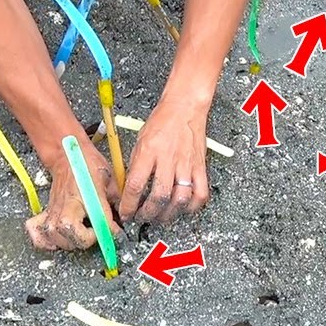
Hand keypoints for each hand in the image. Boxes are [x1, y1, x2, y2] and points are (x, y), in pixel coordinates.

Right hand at [25, 142, 121, 250]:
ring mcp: (53, 210)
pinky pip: (39, 234)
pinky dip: (47, 241)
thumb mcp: (109, 179)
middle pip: (71, 236)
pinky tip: (58, 240)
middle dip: (88, 240)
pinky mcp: (46, 213)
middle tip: (97, 232)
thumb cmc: (87, 163)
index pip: (97, 222)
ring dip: (71, 242)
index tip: (114, 233)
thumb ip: (117, 201)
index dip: (109, 232)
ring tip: (81, 235)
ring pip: (56, 239)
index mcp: (84, 195)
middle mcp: (66, 205)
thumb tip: (123, 219)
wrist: (67, 154)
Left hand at [118, 97, 209, 223]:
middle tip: (142, 217)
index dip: (128, 205)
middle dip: (148, 213)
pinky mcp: (200, 167)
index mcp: (149, 151)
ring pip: (179, 199)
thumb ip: (135, 166)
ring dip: (168, 214)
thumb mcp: (140, 141)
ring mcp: (186, 164)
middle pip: (159, 196)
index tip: (125, 212)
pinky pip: (200, 194)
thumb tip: (128, 189)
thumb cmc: (162, 122)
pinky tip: (182, 208)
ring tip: (160, 217)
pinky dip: (192, 207)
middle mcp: (168, 159)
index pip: (136, 185)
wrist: (185, 108)